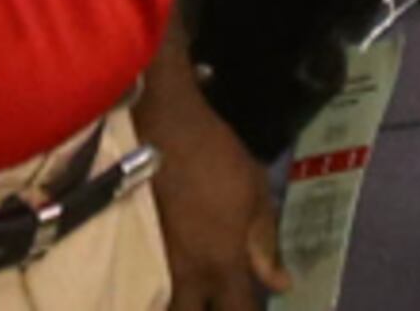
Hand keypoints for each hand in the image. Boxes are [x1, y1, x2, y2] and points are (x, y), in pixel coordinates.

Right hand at [137, 57, 287, 310]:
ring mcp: (158, 264)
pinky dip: (160, 291)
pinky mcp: (137, 248)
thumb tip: (281, 283)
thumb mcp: (255, 191)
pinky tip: (171, 280)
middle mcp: (189, 275)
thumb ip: (266, 242)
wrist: (162, 126)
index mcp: (223, 264)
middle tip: (218, 300)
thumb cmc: (215, 155)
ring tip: (196, 294)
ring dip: (184, 304)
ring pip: (168, 307)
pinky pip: (150, 285)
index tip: (250, 307)